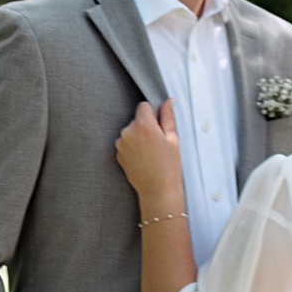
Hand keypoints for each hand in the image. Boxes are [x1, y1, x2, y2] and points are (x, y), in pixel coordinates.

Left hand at [115, 97, 183, 212]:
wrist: (157, 190)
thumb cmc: (168, 166)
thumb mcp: (173, 139)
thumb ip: (168, 117)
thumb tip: (168, 101)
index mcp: (143, 125)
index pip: (143, 106)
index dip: (153, 113)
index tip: (159, 126)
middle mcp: (128, 132)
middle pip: (137, 119)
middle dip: (146, 126)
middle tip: (158, 143)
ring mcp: (121, 143)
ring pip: (131, 131)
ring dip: (138, 137)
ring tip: (150, 153)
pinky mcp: (118, 154)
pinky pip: (126, 143)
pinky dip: (133, 147)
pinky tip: (143, 158)